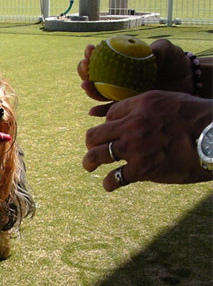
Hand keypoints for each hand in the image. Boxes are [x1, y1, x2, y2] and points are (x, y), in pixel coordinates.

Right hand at [77, 39, 195, 116]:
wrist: (187, 81)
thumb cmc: (175, 62)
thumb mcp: (168, 52)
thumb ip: (158, 50)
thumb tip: (149, 55)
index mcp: (123, 62)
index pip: (102, 57)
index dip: (92, 53)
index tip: (90, 49)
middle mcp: (118, 79)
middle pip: (94, 76)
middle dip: (84, 70)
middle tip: (85, 65)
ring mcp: (121, 93)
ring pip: (99, 93)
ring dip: (89, 90)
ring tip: (85, 84)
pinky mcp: (127, 109)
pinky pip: (111, 111)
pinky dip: (100, 112)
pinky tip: (92, 112)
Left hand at [83, 91, 211, 191]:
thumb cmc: (198, 118)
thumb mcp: (169, 100)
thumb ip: (145, 106)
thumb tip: (126, 115)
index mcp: (140, 105)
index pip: (110, 114)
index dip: (108, 124)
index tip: (111, 132)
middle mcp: (133, 126)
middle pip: (95, 134)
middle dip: (90, 142)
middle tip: (91, 148)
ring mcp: (135, 149)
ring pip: (98, 155)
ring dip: (89, 162)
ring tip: (89, 166)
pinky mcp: (143, 170)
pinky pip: (115, 178)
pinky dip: (109, 183)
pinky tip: (109, 185)